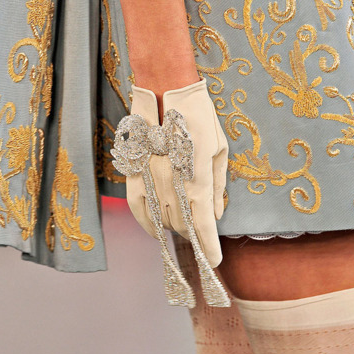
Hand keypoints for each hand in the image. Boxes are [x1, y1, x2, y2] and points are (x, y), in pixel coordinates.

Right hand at [124, 76, 228, 267]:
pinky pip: (137, 208)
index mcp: (198, 179)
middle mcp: (172, 185)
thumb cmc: (199, 119)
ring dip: (174, 227)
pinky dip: (147, 223)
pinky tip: (155, 229)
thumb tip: (217, 214)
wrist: (166, 91)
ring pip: (162, 219)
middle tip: (200, 231)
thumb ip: (217, 185)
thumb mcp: (219, 150)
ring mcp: (151, 181)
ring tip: (181, 226)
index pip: (203, 226)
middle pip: (182, 224)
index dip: (209, 247)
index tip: (213, 261)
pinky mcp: (134, 175)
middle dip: (194, 233)